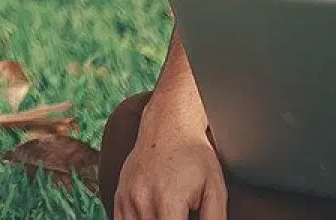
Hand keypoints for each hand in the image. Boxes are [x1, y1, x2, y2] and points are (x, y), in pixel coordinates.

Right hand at [113, 103, 226, 219]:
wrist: (167, 126)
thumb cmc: (194, 155)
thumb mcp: (216, 189)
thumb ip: (215, 218)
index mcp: (168, 201)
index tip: (188, 219)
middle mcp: (143, 200)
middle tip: (181, 214)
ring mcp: (128, 198)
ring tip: (168, 213)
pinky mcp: (120, 195)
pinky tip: (151, 216)